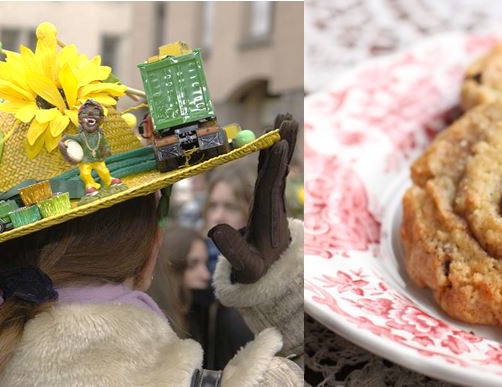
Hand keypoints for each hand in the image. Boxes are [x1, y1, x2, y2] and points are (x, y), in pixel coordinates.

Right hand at [210, 114, 297, 283]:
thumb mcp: (245, 265)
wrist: (272, 273)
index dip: (274, 164)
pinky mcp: (271, 197)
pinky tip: (275, 137)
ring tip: (286, 118)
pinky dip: (273, 153)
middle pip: (279, 168)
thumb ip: (232, 249)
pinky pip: (273, 170)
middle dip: (283, 143)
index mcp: (269, 217)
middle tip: (287, 119)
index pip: (271, 185)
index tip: (279, 143)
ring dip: (281, 141)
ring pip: (278, 165)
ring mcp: (274, 198)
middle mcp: (275, 203)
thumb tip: (213, 229)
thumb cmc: (257, 270)